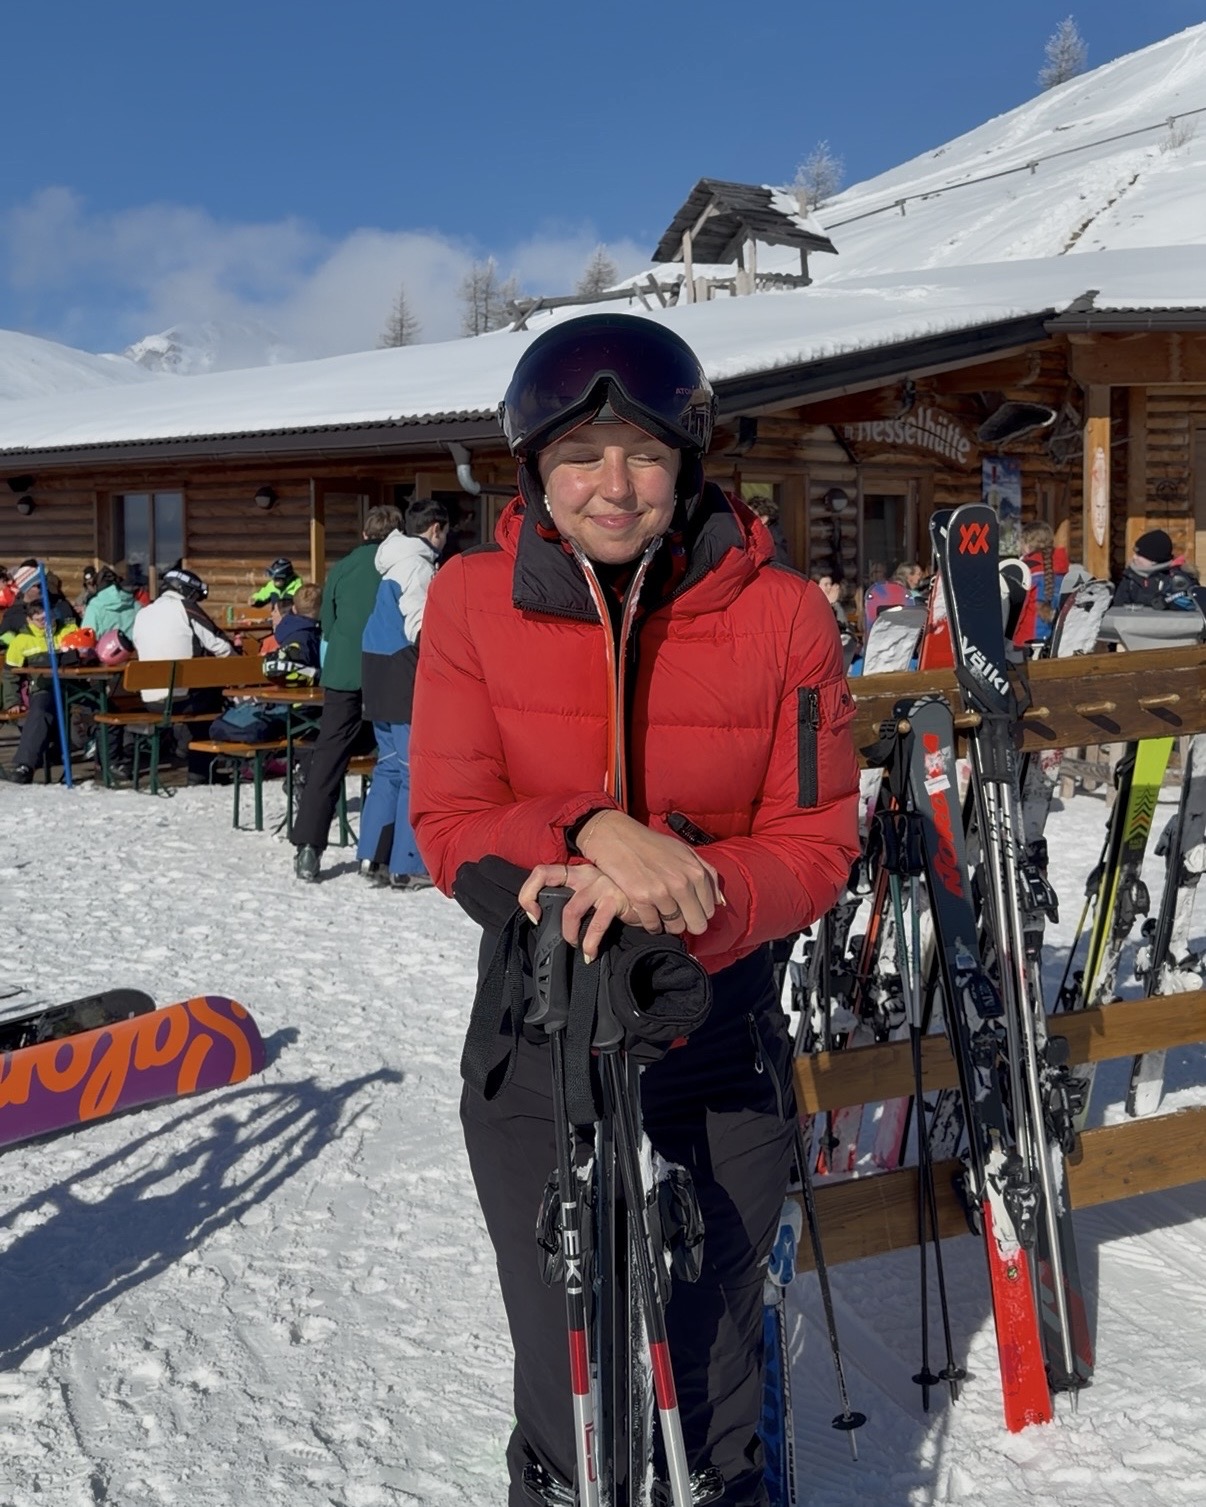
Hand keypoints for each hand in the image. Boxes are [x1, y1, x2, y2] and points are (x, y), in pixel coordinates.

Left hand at [518, 861, 634, 962]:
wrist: (651, 896)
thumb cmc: (618, 898)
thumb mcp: (593, 894)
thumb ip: (575, 899)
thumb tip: (552, 923)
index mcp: (576, 872)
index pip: (542, 871)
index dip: (529, 891)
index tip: (533, 914)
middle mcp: (585, 873)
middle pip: (546, 875)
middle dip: (531, 899)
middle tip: (537, 922)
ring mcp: (600, 884)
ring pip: (570, 909)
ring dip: (568, 933)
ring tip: (574, 945)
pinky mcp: (616, 899)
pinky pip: (596, 925)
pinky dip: (590, 943)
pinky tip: (591, 953)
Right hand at [576, 811, 722, 948]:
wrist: (617, 836)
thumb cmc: (652, 844)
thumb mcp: (685, 852)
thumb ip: (707, 874)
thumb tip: (721, 902)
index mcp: (696, 871)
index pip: (709, 910)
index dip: (699, 913)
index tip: (688, 909)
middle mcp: (682, 883)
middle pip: (696, 924)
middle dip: (687, 923)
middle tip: (675, 916)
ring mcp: (661, 891)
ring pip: (675, 927)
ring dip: (667, 924)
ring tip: (659, 912)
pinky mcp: (640, 898)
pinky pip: (653, 925)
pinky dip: (650, 924)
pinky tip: (646, 913)